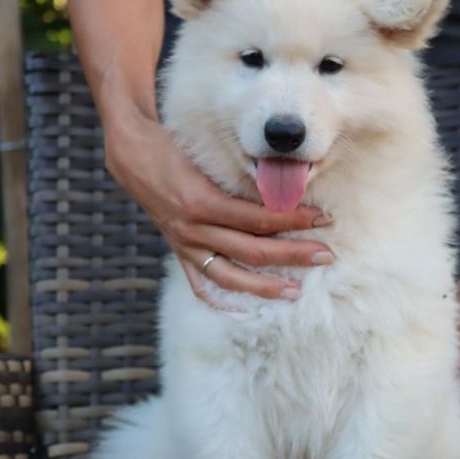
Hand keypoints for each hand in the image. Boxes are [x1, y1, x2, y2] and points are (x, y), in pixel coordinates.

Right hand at [104, 110, 332, 302]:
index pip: (258, 219)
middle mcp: (193, 229)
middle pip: (252, 250)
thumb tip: (284, 186)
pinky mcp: (178, 252)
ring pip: (230, 275)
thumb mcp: (207, 155)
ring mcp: (185, 245)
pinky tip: (243, 311)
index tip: (322, 218)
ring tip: (295, 290)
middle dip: (293, 254)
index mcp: (202, 202)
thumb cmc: (175, 147)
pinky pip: (200, 283)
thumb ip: (240, 175)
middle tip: (325, 255)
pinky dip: (220, 300)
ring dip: (265, 286)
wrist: (134, 154)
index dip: (293, 220)